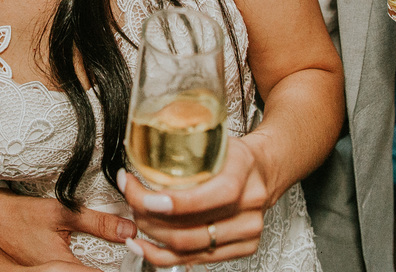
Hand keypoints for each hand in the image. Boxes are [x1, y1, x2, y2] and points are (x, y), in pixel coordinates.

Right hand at [0, 187, 135, 266]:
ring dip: (97, 266)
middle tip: (127, 255)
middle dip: (111, 266)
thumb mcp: (61, 212)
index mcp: (62, 268)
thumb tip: (129, 229)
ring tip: (114, 258)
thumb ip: (97, 222)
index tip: (135, 257)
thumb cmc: (21, 215)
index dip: (121, 268)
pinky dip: (82, 266)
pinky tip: (91, 258)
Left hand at [118, 139, 268, 267]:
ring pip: (189, 247)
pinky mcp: (241, 248)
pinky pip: (194, 259)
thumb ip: (186, 142)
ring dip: (152, 234)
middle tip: (130, 197)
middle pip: (192, 228)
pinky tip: (143, 245)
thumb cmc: (235, 154)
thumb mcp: (216, 139)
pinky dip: (162, 255)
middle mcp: (249, 205)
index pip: (211, 196)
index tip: (145, 197)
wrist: (265, 169)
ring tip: (134, 216)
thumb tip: (142, 136)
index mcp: (244, 171)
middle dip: (150, 216)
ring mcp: (247, 231)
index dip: (176, 203)